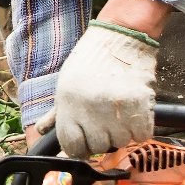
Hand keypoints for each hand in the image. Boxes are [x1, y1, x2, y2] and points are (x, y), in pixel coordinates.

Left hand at [50, 19, 159, 158]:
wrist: (120, 36)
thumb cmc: (91, 59)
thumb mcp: (66, 83)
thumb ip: (56, 112)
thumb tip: (42, 131)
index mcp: (68, 105)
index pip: (71, 147)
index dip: (80, 148)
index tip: (87, 142)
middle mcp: (90, 110)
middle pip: (98, 147)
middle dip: (103, 138)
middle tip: (107, 120)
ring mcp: (115, 109)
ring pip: (122, 142)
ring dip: (123, 132)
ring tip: (121, 111)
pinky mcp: (139, 105)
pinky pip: (142, 134)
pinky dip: (141, 128)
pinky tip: (136, 113)